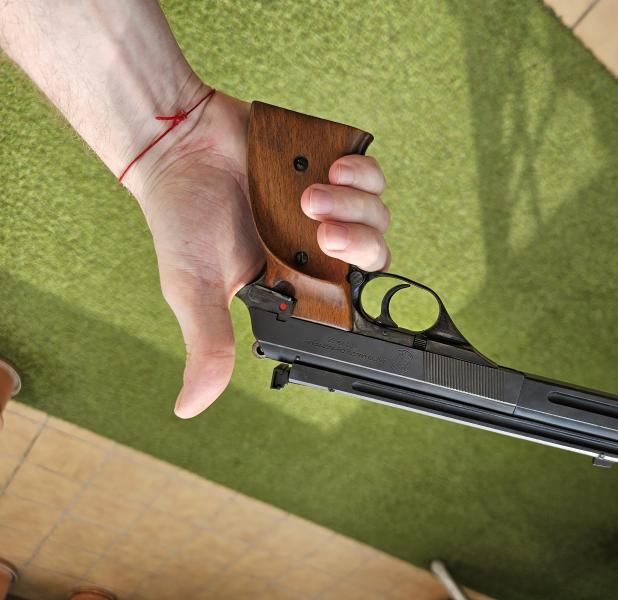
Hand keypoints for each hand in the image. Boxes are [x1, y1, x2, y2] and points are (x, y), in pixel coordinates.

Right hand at [134, 90, 390, 417]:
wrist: (176, 145)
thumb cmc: (182, 220)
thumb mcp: (194, 289)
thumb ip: (208, 343)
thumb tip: (189, 408)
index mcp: (296, 283)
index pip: (350, 302)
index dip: (356, 294)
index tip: (331, 275)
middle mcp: (318, 248)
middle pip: (374, 257)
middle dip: (357, 244)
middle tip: (322, 232)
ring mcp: (328, 207)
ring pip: (377, 216)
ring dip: (354, 205)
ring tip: (310, 195)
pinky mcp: (329, 167)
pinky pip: (371, 175)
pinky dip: (360, 172)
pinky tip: (328, 169)